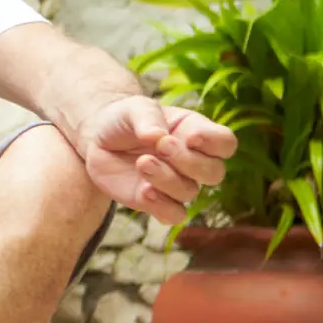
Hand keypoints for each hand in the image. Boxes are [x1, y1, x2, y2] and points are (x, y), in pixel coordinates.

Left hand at [81, 97, 236, 223]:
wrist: (97, 138)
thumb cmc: (124, 118)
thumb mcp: (136, 108)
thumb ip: (149, 118)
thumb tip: (158, 137)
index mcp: (196, 133)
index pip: (225, 143)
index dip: (215, 142)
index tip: (191, 137)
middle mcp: (193, 161)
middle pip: (214, 172)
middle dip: (189, 161)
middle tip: (162, 146)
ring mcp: (176, 183)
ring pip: (190, 192)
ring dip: (168, 179)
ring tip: (142, 162)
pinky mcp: (156, 201)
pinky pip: (174, 215)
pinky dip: (162, 206)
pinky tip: (144, 191)